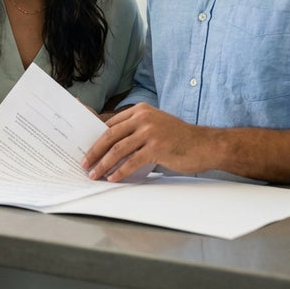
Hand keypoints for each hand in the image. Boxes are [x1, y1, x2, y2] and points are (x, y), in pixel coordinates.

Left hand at [82, 104, 206, 181]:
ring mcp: (150, 132)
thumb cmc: (179, 138)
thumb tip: (110, 147)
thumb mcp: (155, 126)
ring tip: (95, 174)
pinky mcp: (156, 147)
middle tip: (85, 163)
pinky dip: (120, 171)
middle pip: (110, 136)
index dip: (96, 139)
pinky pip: (131, 162)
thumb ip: (135, 131)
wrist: (204, 145)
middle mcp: (143, 118)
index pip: (110, 125)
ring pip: (118, 150)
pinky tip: (113, 178)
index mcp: (140, 110)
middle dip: (94, 152)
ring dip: (103, 164)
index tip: (87, 150)